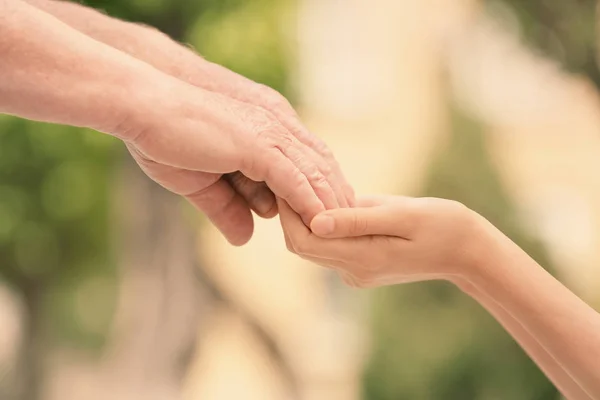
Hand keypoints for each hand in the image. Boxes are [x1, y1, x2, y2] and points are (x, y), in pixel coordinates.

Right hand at [122, 79, 350, 245]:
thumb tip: (245, 238)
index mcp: (266, 129)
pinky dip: (309, 203)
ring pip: (312, 174)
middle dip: (335, 196)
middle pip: (319, 164)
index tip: (333, 211)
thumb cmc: (166, 138)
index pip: (307, 158)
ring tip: (346, 232)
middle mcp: (275, 127)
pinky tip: (322, 224)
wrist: (142, 109)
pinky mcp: (257, 146)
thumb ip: (227, 208)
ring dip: (330, 204)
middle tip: (352, 225)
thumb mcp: (201, 184)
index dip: (322, 185)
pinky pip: (293, 180)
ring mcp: (269, 135)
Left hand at [279, 195, 483, 286]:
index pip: (304, 241)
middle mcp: (353, 271)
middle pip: (304, 245)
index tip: (284, 180)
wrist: (467, 251)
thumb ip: (358, 219)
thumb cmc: (442, 225)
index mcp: (362, 258)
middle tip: (291, 176)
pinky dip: (327, 222)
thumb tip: (316, 220)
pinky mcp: (362, 265)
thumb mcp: (402, 214)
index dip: (288, 213)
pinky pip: (332, 244)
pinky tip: (335, 197)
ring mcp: (357, 271)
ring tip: (310, 180)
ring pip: (316, 244)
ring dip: (309, 216)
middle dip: (292, 213)